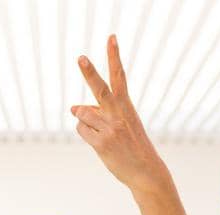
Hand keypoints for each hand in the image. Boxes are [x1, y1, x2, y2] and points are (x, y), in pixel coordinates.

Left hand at [71, 36, 167, 193]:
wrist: (147, 172)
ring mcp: (110, 129)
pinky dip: (85, 133)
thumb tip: (73, 107)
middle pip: (100, 89)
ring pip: (82, 113)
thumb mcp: (121, 125)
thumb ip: (99, 112)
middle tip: (80, 57)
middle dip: (89, 72)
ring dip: (85, 119)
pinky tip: (98, 142)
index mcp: (126, 106)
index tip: (111, 38)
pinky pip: (82, 130)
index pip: (120, 77)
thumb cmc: (132, 146)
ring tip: (101, 132)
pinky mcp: (102, 144)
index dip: (114, 56)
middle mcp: (118, 115)